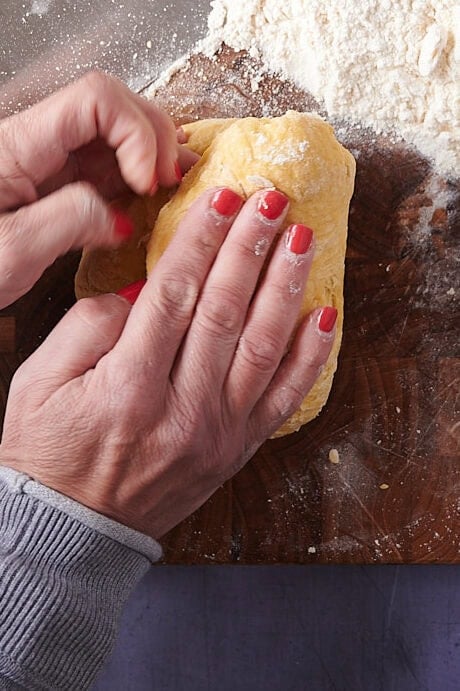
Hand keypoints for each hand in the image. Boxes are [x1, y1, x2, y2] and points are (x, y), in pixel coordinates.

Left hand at [0, 71, 197, 307]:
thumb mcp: (14, 250)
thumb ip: (71, 221)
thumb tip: (121, 215)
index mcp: (20, 145)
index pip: (96, 100)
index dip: (136, 132)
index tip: (146, 181)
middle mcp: (38, 144)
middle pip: (112, 107)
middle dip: (153, 137)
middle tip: (170, 181)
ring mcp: (50, 164)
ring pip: (115, 136)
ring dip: (153, 154)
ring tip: (175, 182)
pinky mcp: (59, 187)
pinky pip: (108, 169)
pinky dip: (139, 177)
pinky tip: (154, 193)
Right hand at [0, 188, 335, 538]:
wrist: (75, 530)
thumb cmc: (49, 452)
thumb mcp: (39, 384)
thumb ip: (88, 328)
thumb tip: (145, 286)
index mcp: (128, 387)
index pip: (173, 295)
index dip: (201, 241)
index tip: (223, 197)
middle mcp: (182, 409)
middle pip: (224, 312)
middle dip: (250, 248)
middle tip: (271, 200)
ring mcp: (218, 432)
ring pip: (263, 347)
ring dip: (285, 288)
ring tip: (302, 239)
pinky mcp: (238, 448)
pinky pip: (285, 399)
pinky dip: (310, 357)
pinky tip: (325, 315)